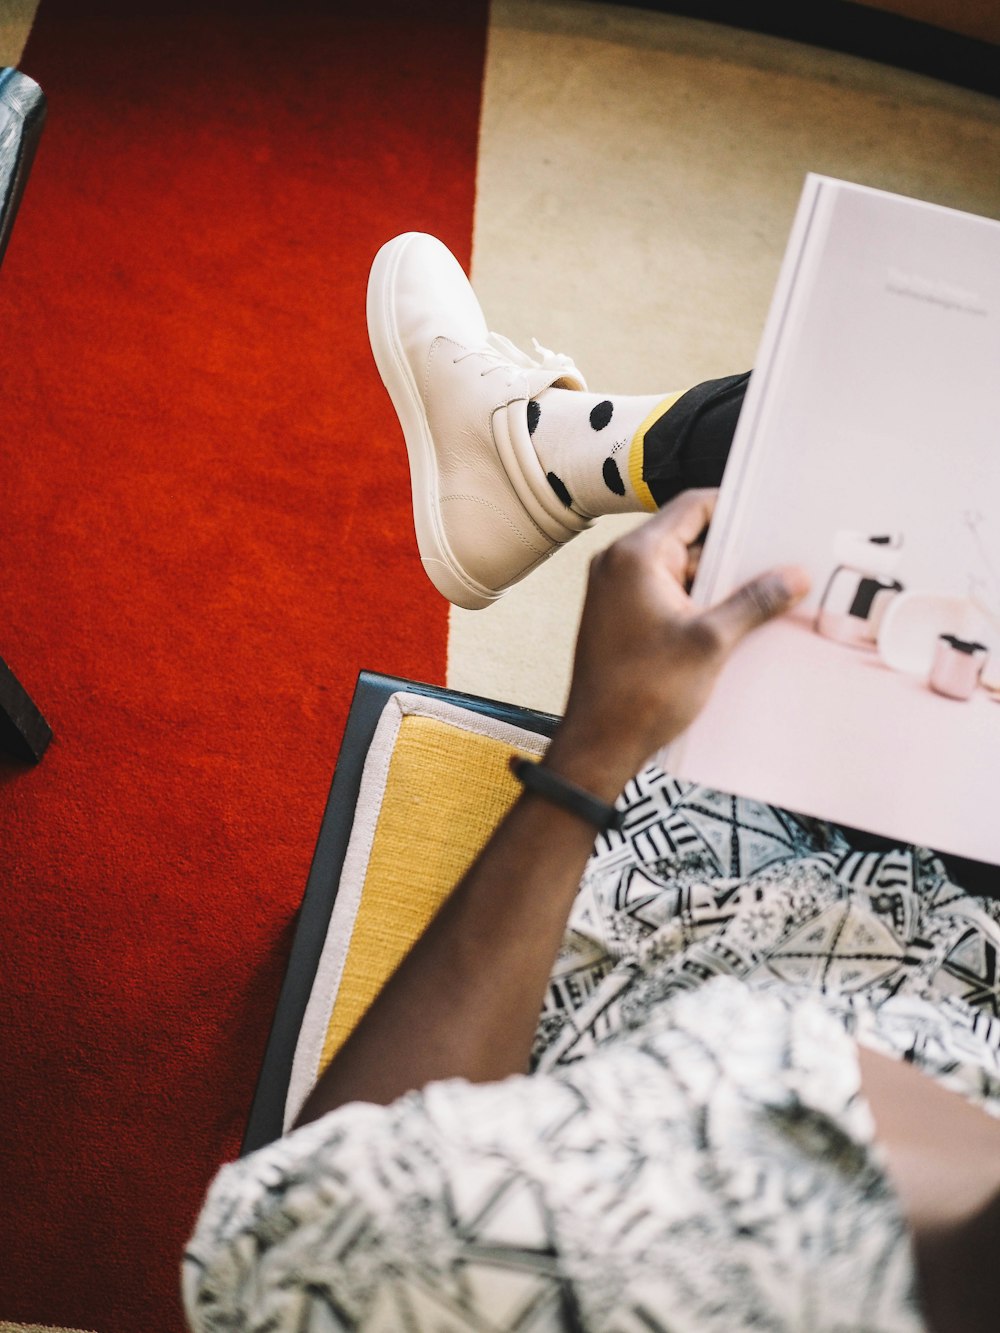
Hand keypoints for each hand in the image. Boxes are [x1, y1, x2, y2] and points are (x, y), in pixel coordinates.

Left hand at [544, 489, 809, 798]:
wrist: (600, 743)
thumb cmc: (642, 694)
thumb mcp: (710, 643)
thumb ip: (754, 601)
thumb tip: (793, 576)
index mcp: (636, 556)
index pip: (693, 507)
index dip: (736, 508)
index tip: (773, 518)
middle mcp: (619, 564)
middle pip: (689, 538)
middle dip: (735, 554)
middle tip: (781, 563)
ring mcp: (617, 591)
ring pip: (682, 571)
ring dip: (719, 584)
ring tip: (766, 598)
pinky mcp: (622, 617)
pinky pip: (669, 596)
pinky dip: (699, 604)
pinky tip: (735, 623)